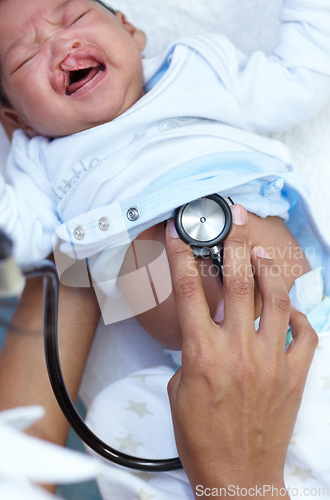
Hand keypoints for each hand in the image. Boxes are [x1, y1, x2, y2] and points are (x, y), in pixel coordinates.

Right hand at [165, 205, 317, 497]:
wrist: (237, 475)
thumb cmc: (201, 436)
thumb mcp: (178, 389)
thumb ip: (191, 351)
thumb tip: (203, 329)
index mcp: (202, 353)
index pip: (189, 291)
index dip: (183, 255)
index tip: (181, 233)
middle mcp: (238, 350)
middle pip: (238, 283)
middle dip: (235, 246)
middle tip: (235, 224)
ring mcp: (271, 360)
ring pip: (276, 300)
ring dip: (268, 270)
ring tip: (262, 253)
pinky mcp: (295, 375)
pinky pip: (305, 335)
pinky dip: (298, 316)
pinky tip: (290, 309)